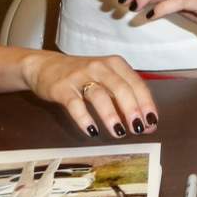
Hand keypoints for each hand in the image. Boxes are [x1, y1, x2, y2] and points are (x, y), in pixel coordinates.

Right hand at [20, 51, 157, 138]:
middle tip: (138, 129)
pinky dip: (84, 119)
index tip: (152, 122)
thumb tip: (147, 125)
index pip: (136, 83)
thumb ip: (125, 98)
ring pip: (99, 96)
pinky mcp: (62, 88)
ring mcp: (80, 76)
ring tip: (118, 132)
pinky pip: (75, 104)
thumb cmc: (83, 76)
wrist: (45, 66)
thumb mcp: (106, 80)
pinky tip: (92, 131)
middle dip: (131, 109)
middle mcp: (100, 67)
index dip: (146, 103)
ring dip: (111, 115)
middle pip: (120, 88)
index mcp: (116, 64)